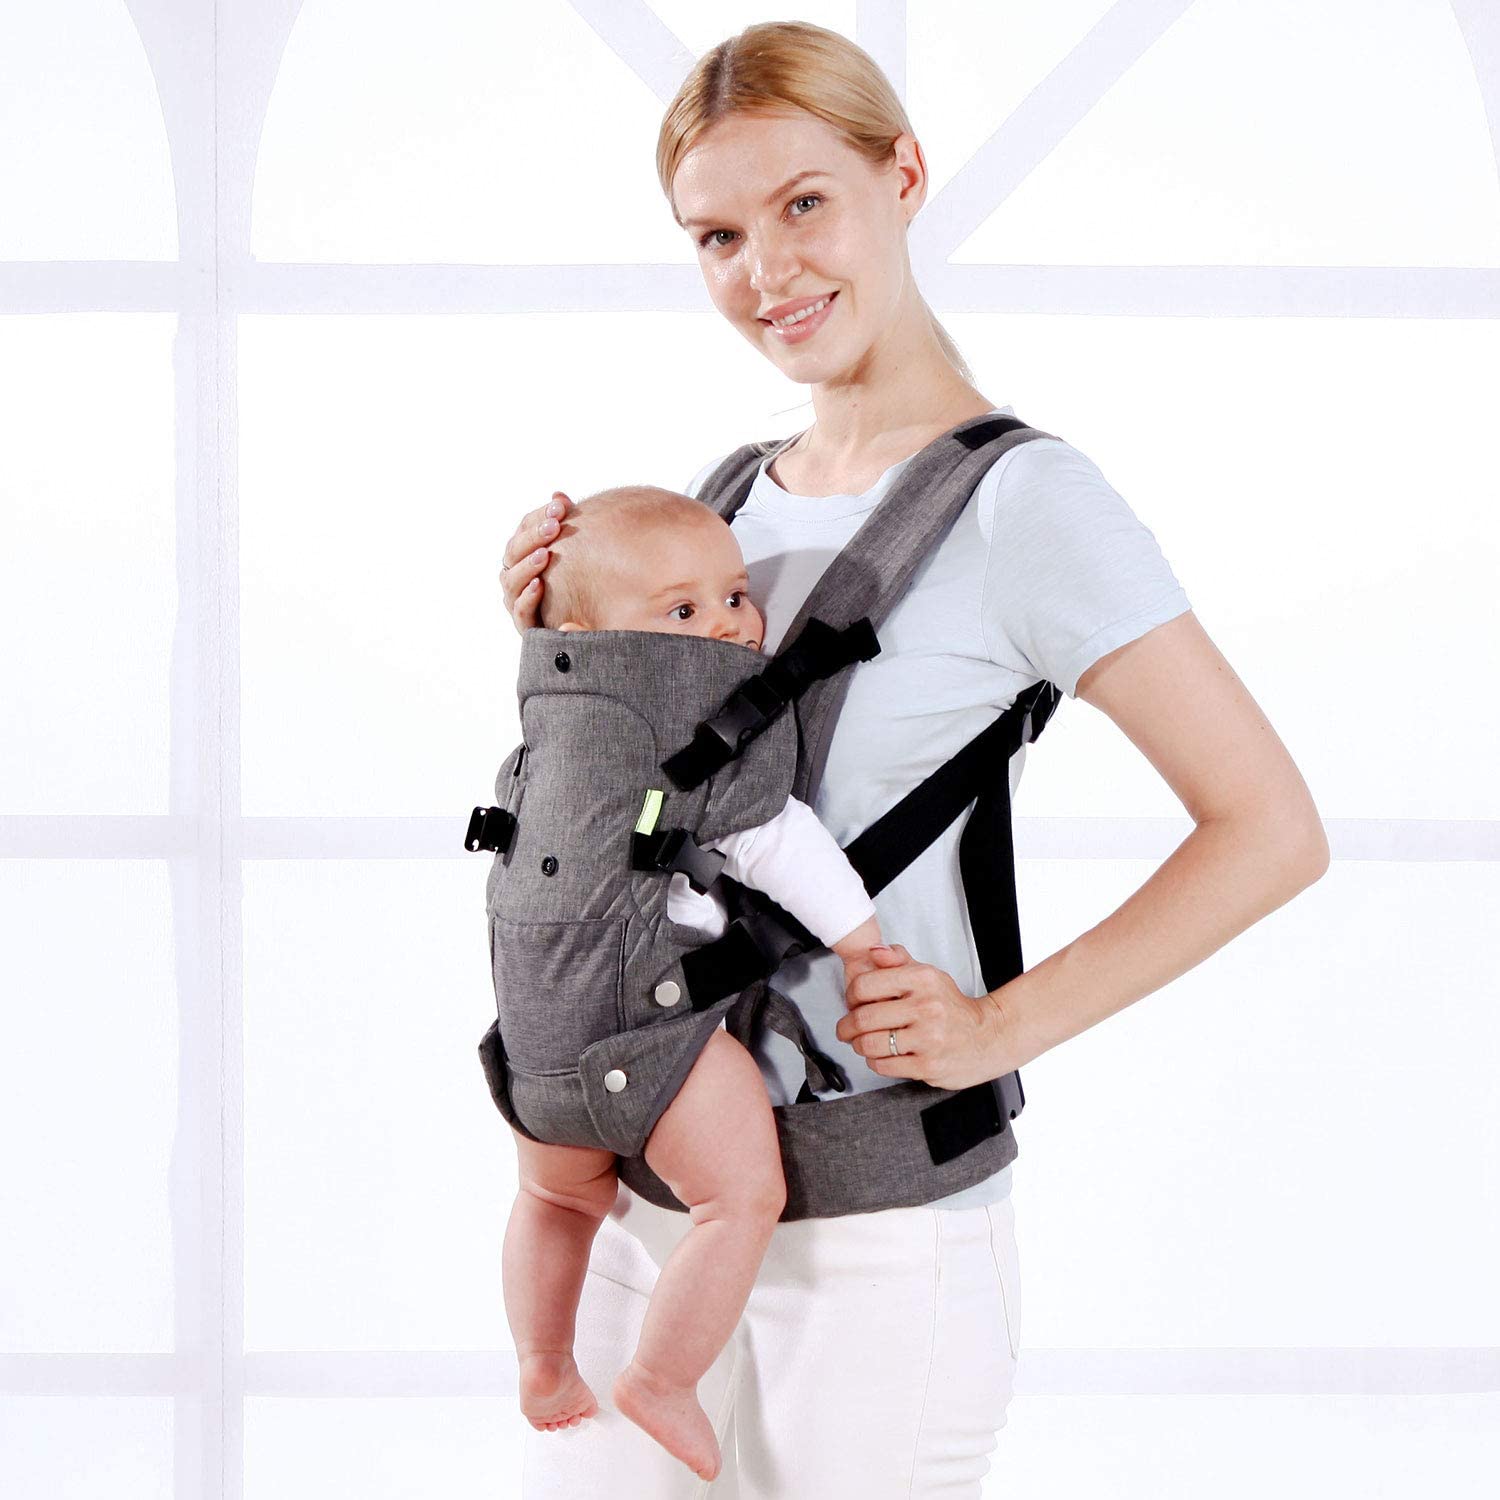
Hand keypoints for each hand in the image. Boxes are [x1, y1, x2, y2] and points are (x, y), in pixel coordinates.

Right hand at [499, 492, 576, 633]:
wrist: (590, 624)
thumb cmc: (580, 582)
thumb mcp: (577, 551)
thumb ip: (563, 524)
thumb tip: (558, 494)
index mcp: (524, 556)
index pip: (523, 531)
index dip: (538, 517)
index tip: (561, 505)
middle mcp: (515, 577)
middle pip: (513, 552)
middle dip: (533, 537)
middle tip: (554, 525)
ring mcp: (517, 601)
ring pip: (512, 581)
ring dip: (527, 565)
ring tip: (545, 555)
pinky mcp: (527, 627)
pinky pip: (521, 613)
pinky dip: (527, 599)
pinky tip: (539, 585)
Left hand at [833, 942, 1010, 1091]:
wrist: (988, 1037)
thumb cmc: (951, 1007)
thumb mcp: (928, 975)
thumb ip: (898, 960)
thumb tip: (873, 952)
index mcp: (923, 979)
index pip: (865, 985)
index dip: (850, 995)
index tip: (851, 1002)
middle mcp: (926, 1007)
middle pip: (863, 1017)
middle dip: (847, 1026)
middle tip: (846, 1029)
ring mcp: (928, 1038)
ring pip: (870, 1044)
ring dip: (859, 1045)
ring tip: (862, 1042)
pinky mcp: (927, 1065)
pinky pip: (884, 1065)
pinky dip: (875, 1061)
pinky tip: (881, 1055)